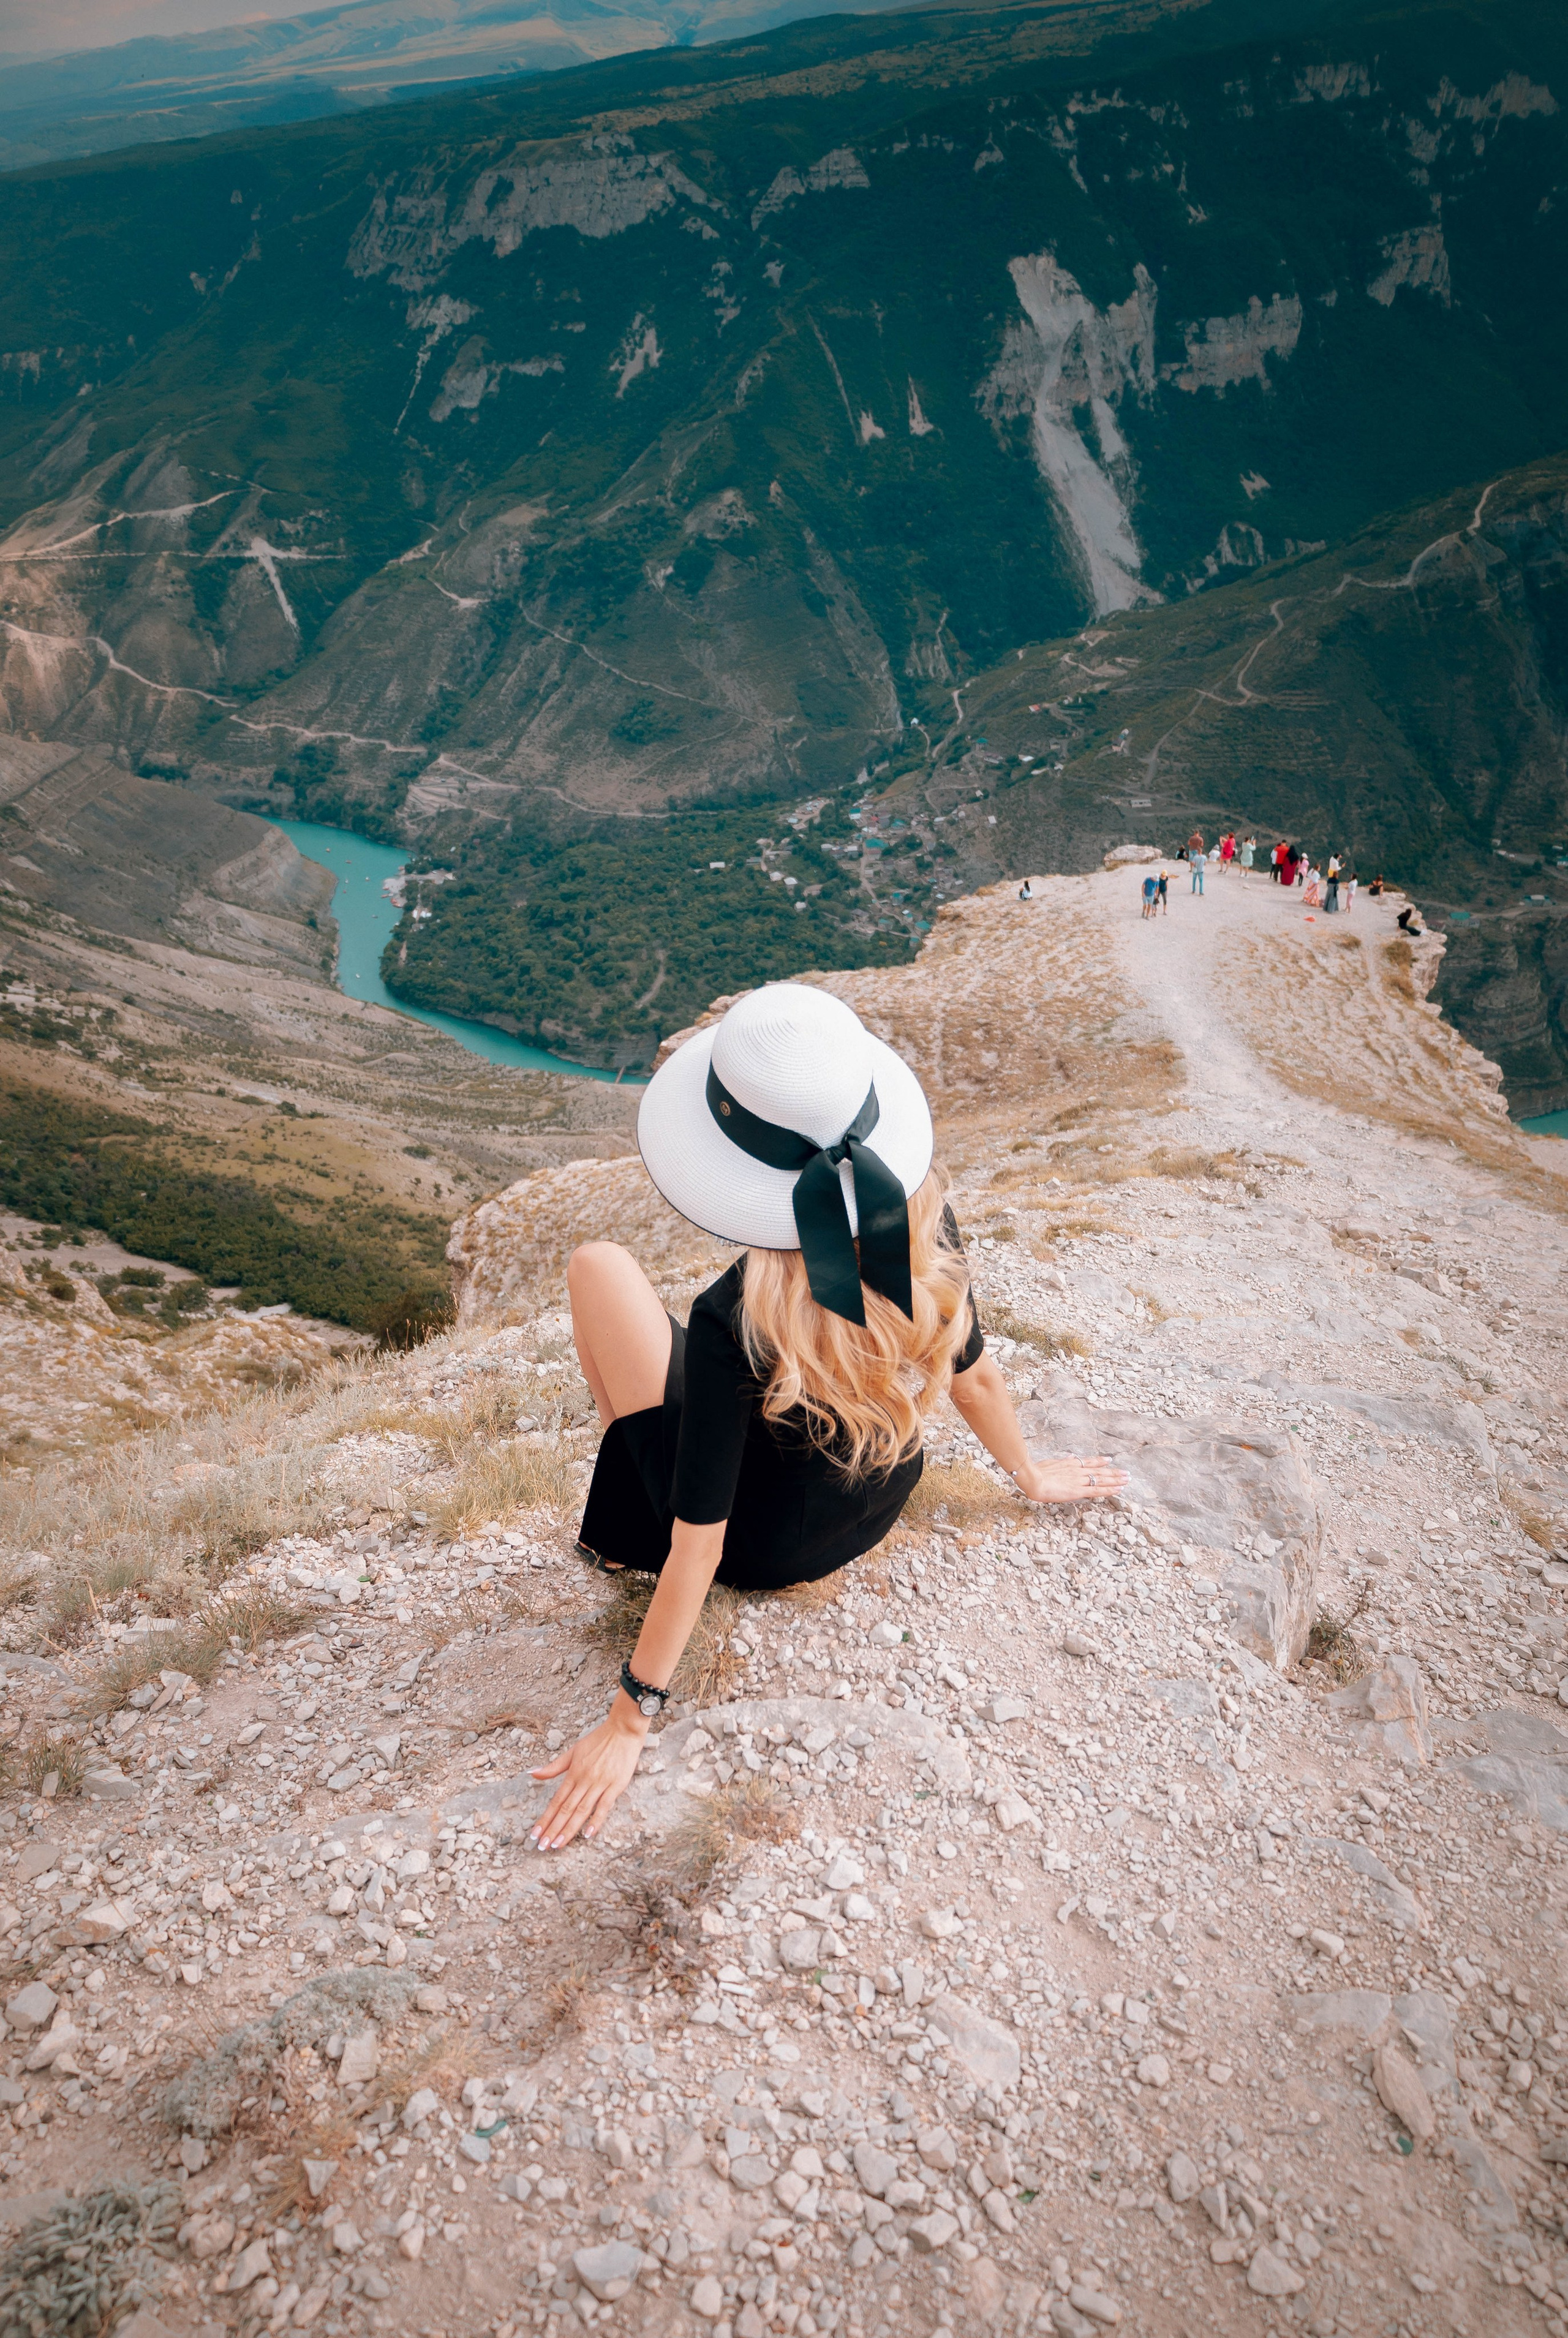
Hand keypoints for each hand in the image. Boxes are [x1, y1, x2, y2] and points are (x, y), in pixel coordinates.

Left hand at [530, 1705, 645, 1849]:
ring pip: (582, 1810)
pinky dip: (596, 1820)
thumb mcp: (573, 1751)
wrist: (623, 1730)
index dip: (545, 1819)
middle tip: (542, 1846)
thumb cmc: (598, 1740)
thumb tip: (532, 1773)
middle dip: (553, 1829)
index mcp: (573, 1773)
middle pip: (566, 1809)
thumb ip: (554, 1766)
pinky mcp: (616, 1786)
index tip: (535, 1834)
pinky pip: (604, 1806)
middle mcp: (584, 1780)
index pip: (556, 1801)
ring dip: (569, 1829)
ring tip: (557, 1844)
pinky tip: (588, 1833)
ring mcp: (600, 1783)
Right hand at [1012, 1454, 1128, 1504]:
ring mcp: (1079, 1480)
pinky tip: (1118, 1489)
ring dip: (1116, 1479)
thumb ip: (1060, 1462)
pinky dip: (1109, 1489)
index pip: (1088, 1462)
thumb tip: (1069, 1457)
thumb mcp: (1049, 1463)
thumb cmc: (1036, 1472)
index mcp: (1069, 1464)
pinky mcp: (1079, 1491)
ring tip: (1127, 1479)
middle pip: (1099, 1470)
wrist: (1033, 1479)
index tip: (1109, 1460)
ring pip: (1102, 1479)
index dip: (1100, 1461)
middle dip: (1113, 1472)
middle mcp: (1077, 1470)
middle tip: (1126, 1472)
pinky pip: (1098, 1490)